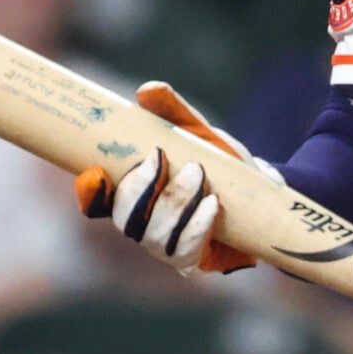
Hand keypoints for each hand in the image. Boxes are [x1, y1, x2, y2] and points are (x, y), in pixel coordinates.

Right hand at [72, 82, 269, 274]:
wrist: (263, 195)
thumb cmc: (221, 164)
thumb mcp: (198, 134)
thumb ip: (174, 112)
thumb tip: (147, 89)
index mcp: (134, 196)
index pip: (97, 203)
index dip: (89, 194)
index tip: (95, 173)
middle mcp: (143, 225)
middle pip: (123, 219)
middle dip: (139, 189)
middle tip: (160, 158)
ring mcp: (165, 248)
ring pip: (153, 236)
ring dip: (173, 202)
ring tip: (198, 173)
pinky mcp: (191, 263)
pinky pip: (184, 252)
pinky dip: (196, 226)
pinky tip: (211, 205)